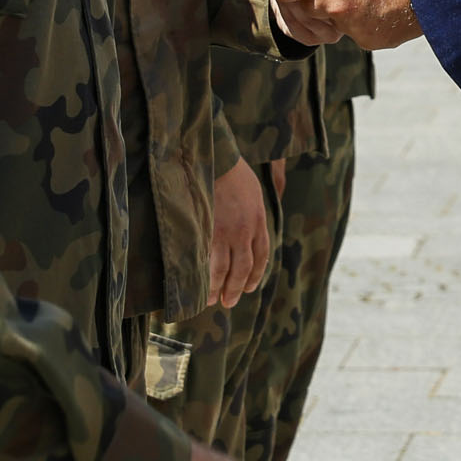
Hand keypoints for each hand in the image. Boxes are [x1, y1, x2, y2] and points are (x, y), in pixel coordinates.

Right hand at [209, 161, 270, 307]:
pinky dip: (204, 276)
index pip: (261, 256)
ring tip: (212, 301)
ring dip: (219, 288)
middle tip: (229, 302)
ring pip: (225, 269)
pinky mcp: (209, 231)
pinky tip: (199, 285)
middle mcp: (246, 230)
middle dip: (236, 288)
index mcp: (259, 220)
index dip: (254, 275)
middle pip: (244, 268)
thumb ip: (253, 212)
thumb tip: (252, 226)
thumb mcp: (254, 191)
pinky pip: (207, 260)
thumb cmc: (233, 171)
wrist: (217, 158)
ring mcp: (227, 232)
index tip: (248, 288)